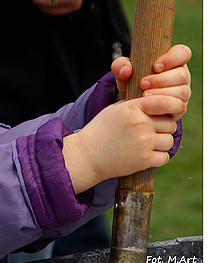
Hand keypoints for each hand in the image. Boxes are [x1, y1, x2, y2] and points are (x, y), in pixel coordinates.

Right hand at [63, 93, 185, 193]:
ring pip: (169, 140)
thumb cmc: (101, 130)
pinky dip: (158, 157)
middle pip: (170, 123)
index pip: (165, 102)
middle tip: (149, 131)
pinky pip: (165, 156)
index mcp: (133, 108)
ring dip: (161, 142)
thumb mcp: (115, 110)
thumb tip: (161, 102)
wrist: (87, 155)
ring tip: (145, 143)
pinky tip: (146, 154)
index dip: (175, 105)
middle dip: (163, 127)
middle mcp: (140, 123)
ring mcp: (143, 142)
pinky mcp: (144, 160)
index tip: (175, 110)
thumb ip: (137, 104)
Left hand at [111, 44, 191, 120]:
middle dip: (162, 80)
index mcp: (172, 61)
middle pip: (183, 75)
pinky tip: (151, 106)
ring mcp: (182, 92)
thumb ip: (120, 65)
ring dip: (162, 93)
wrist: (131, 102)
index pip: (182, 53)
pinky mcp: (179, 107)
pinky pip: (179, 106)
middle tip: (143, 83)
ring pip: (182, 91)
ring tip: (144, 95)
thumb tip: (126, 69)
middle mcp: (181, 75)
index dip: (172, 59)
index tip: (155, 66)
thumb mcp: (123, 71)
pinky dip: (164, 106)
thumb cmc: (131, 81)